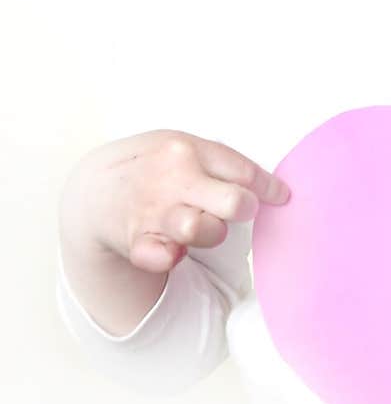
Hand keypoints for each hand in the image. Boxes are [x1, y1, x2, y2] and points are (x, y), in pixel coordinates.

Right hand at [61, 129, 290, 272]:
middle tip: (238, 210)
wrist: (94, 189)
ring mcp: (154, 211)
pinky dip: (173, 257)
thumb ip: (219, 161)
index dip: (270, 188)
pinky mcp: (137, 241)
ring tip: (199, 226)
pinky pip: (167, 259)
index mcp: (187, 148)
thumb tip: (272, 184)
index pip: (244, 171)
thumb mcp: (180, 145)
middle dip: (245, 209)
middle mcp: (173, 178)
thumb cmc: (150, 166)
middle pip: (235, 203)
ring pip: (205, 231)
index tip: (283, 197)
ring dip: (210, 234)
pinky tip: (171, 247)